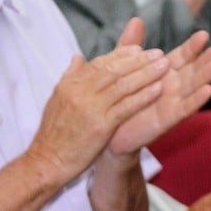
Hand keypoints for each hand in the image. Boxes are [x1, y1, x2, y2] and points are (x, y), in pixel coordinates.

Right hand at [24, 19, 168, 186]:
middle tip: (158, 53)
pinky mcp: (101, 126)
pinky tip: (157, 89)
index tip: (139, 49)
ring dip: (146, 74)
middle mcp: (80, 91)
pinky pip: (126, 107)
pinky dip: (143, 96)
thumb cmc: (53, 133)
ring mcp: (90, 107)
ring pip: (123, 85)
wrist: (47, 160)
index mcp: (70, 83)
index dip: (122, 54)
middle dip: (139, 60)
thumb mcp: (56, 98)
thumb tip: (78, 57)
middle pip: (114, 70)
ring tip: (164, 66)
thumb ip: (70, 76)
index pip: (100, 62)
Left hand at [108, 30, 210, 154]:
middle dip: (208, 59)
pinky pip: (184, 108)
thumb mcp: (123, 66)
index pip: (182, 56)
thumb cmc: (120, 96)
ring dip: (207, 75)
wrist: (109, 129)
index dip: (193, 46)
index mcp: (163, 72)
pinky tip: (209, 90)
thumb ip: (130, 44)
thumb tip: (136, 19)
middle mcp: (172, 86)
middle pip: (194, 70)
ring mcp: (171, 102)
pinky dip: (196, 99)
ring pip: (193, 87)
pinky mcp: (167, 118)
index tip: (204, 34)